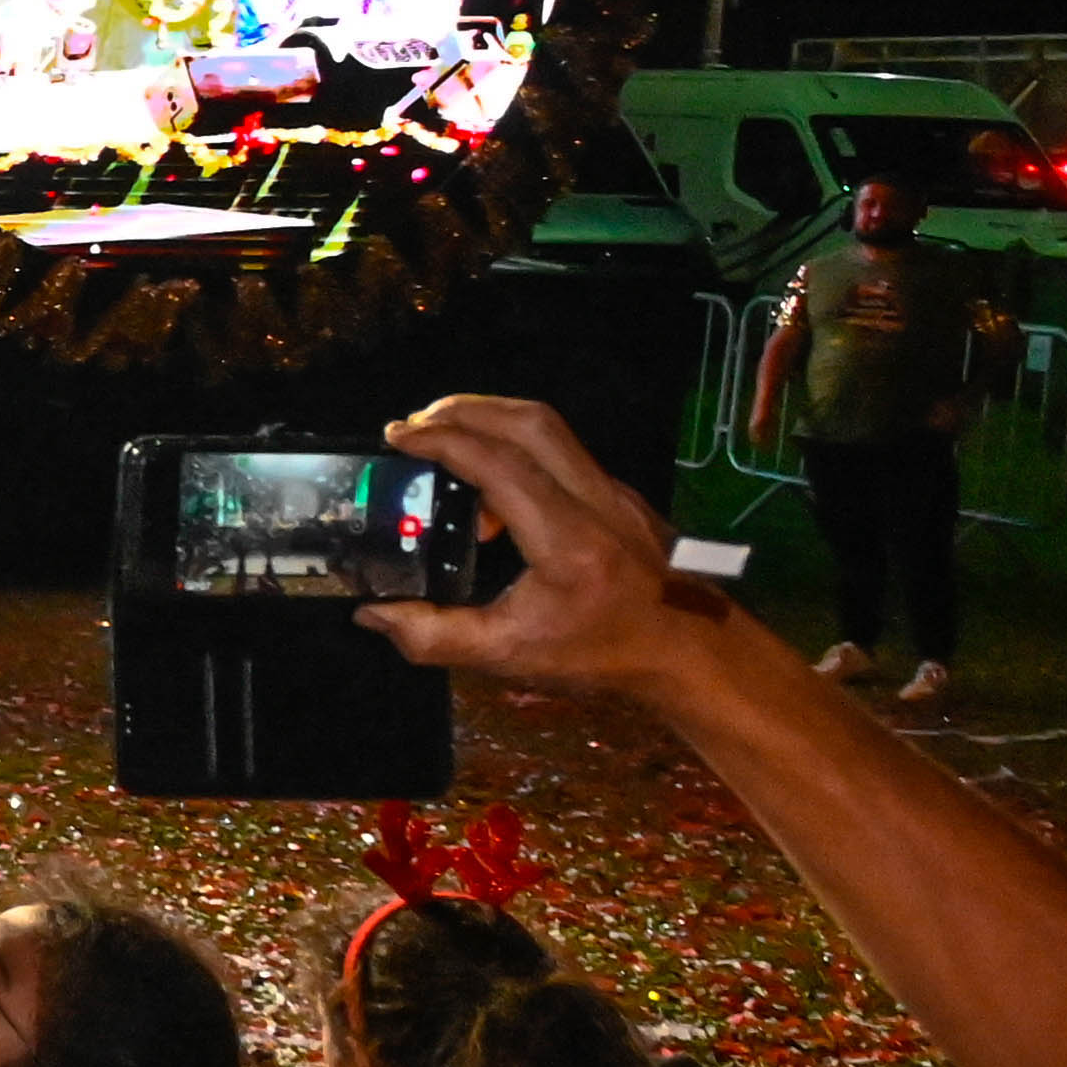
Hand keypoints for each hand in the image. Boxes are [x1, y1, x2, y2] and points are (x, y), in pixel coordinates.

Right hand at [354, 395, 720, 705]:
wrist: (694, 651)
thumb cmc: (604, 655)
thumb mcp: (512, 655)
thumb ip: (435, 636)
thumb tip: (372, 614)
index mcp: (566, 539)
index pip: (499, 464)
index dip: (442, 441)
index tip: (397, 437)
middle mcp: (594, 500)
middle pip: (529, 423)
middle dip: (464, 411)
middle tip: (414, 425)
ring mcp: (613, 491)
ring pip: (550, 428)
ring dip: (491, 420)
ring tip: (445, 440)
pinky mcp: (620, 494)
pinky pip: (562, 452)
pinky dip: (516, 448)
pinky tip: (491, 488)